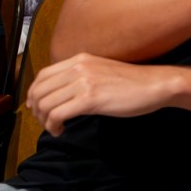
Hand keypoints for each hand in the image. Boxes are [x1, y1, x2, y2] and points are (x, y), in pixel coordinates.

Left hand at [26, 52, 173, 135]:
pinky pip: (57, 114)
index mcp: (80, 59)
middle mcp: (79, 67)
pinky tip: (62, 130)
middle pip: (39, 91)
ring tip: (55, 127)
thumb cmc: (133, 83)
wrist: (156, 85)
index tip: (39, 108)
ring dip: (44, 121)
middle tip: (46, 122)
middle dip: (37, 110)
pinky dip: (53, 126)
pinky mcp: (90, 98)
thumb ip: (81, 76)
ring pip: (45, 104)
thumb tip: (60, 94)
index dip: (35, 94)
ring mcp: (84, 82)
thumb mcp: (102, 71)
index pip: (42, 76)